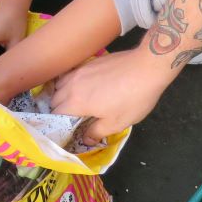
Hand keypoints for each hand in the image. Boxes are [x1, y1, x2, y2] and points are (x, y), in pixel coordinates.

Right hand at [51, 47, 170, 143]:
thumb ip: (96, 132)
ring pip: (60, 84)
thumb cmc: (133, 99)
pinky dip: (70, 82)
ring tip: (75, 102)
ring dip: (62, 94)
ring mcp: (80, 70)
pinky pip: (71, 74)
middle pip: (54, 99)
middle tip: (72, 118)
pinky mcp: (89, 62)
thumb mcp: (117, 123)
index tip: (66, 130)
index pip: (56, 115)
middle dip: (59, 110)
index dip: (59, 125)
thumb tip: (85, 139)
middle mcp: (72, 84)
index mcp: (76, 102)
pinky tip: (83, 87)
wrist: (147, 68)